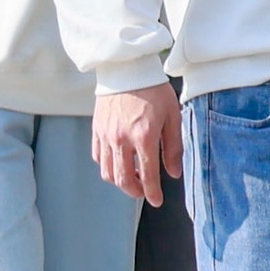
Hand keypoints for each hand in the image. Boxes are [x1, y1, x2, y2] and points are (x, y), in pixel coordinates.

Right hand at [93, 84, 179, 208]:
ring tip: (132, 178)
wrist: (127, 69)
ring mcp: (105, 136)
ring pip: (107, 172)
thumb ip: (173, 146)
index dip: (153, 192)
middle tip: (145, 192)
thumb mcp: (173, 116)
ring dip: (119, 182)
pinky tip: (118, 163)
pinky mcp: (96, 130)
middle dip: (135, 191)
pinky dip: (107, 166)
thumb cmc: (154, 90)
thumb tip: (173, 173)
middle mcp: (121, 140)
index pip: (147, 175)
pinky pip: (98, 157)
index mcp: (143, 137)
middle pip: (123, 179)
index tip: (157, 201)